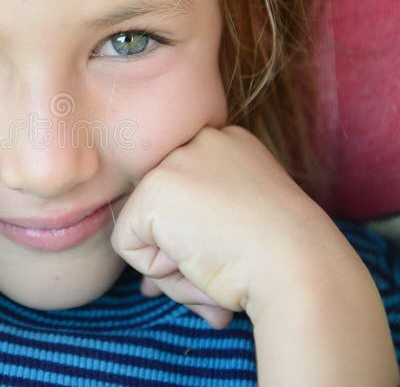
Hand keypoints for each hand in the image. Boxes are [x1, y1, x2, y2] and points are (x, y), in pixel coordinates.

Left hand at [110, 125, 345, 327]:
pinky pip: (128, 246)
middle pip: (162, 211)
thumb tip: (148, 286)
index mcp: (230, 145)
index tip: (234, 249)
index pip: (185, 196)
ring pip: (144, 229)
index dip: (196, 236)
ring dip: (173, 264)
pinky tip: (198, 258)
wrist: (300, 268)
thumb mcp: (240, 233)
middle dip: (181, 252)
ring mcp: (174, 161)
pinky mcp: (153, 190)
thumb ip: (196, 241)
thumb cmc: (281, 260)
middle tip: (227, 262)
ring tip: (217, 261)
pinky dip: (157, 269)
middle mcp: (200, 141)